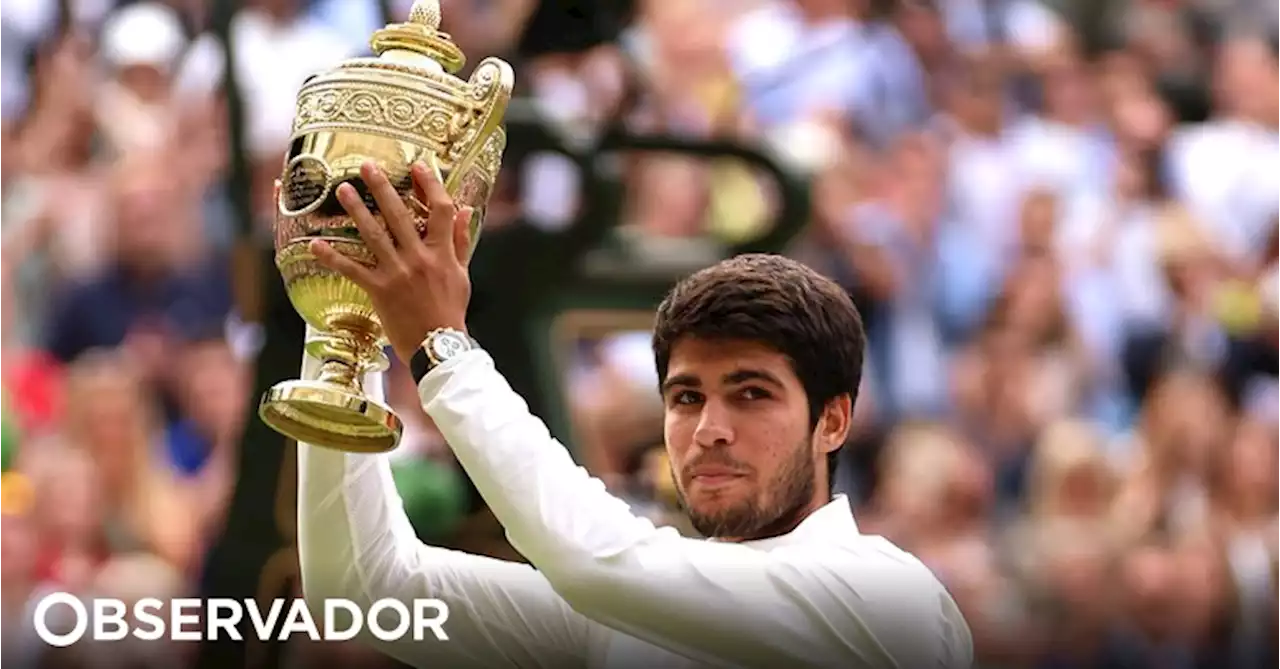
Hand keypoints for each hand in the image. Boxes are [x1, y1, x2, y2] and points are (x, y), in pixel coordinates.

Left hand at [310, 160, 473, 364]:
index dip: (430, 185)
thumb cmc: (451, 310)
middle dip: (383, 188)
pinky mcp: (379, 290)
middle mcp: (419, 258)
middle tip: (367, 166)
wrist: (438, 345)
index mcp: (442, 253)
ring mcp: (397, 273)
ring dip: (356, 211)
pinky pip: (352, 270)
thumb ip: (461, 241)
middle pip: (400, 215)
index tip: (418, 165)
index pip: (440, 210)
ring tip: (342, 190)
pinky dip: (333, 257)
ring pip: (374, 235)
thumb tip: (466, 210)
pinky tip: (315, 244)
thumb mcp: (462, 274)